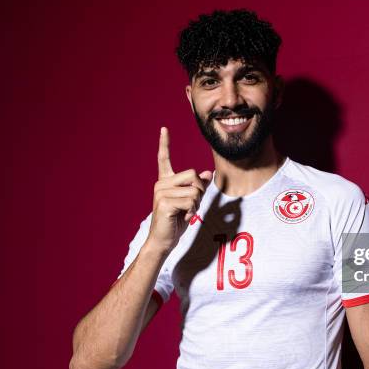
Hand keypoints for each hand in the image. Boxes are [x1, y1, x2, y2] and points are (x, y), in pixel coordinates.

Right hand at [147, 127, 211, 251]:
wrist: (163, 240)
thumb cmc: (176, 221)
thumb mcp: (190, 202)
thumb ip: (198, 187)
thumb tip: (208, 173)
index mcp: (165, 181)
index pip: (163, 159)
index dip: (164, 143)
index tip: (164, 128)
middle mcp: (161, 184)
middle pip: (192, 175)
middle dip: (199, 191)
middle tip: (191, 205)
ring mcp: (161, 192)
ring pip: (194, 190)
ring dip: (196, 204)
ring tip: (186, 213)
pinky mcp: (165, 202)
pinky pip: (191, 201)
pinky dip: (192, 211)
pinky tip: (183, 217)